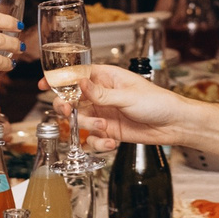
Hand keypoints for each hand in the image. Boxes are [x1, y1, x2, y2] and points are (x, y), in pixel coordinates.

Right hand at [53, 62, 193, 146]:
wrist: (174, 125)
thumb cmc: (157, 102)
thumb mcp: (128, 96)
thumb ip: (101, 93)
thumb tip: (79, 83)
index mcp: (106, 78)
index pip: (76, 75)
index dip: (59, 79)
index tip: (44, 84)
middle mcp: (101, 95)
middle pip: (72, 100)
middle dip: (67, 108)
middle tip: (69, 113)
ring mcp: (104, 114)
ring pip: (80, 121)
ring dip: (88, 127)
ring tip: (105, 128)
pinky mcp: (109, 132)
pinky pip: (93, 139)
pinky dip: (98, 143)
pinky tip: (110, 142)